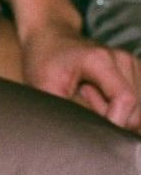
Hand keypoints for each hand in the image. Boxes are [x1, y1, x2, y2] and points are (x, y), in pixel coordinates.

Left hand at [19, 22, 140, 130]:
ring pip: (138, 111)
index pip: (125, 100)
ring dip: (115, 113)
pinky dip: (120, 107)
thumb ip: (66, 112)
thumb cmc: (43, 61)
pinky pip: (137, 105)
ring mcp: (132, 64)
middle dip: (111, 117)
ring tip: (88, 95)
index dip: (114, 122)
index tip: (92, 129)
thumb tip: (81, 137)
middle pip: (135, 110)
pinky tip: (99, 95)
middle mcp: (123, 59)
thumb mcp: (43, 87)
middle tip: (82, 100)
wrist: (49, 36)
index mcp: (101, 60)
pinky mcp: (135, 71)